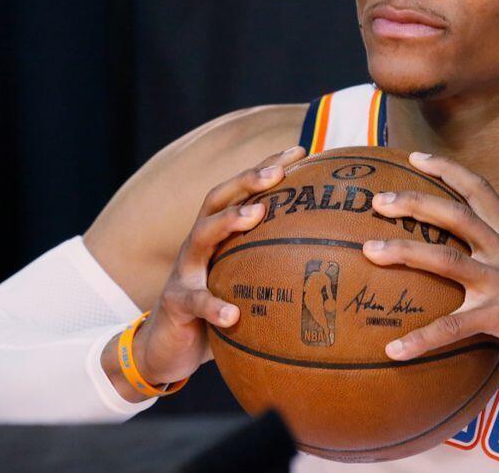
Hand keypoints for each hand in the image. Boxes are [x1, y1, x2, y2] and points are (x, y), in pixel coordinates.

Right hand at [104, 146, 306, 398]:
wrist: (166, 348)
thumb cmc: (217, 310)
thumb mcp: (244, 282)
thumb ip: (274, 266)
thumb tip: (332, 258)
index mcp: (218, 235)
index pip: (242, 191)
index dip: (267, 167)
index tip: (300, 150)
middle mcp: (199, 244)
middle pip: (218, 199)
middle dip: (247, 180)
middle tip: (278, 173)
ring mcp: (184, 271)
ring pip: (201, 237)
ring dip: (228, 222)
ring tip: (256, 215)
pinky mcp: (176, 304)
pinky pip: (196, 302)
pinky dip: (214, 306)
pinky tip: (233, 314)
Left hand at [361, 152, 498, 379]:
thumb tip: (473, 256)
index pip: (478, 188)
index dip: (446, 169)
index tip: (415, 157)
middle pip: (453, 213)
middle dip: (412, 202)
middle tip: (377, 200)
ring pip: (444, 259)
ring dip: (403, 252)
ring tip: (368, 252)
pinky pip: (452, 327)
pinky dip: (421, 339)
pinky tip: (394, 351)